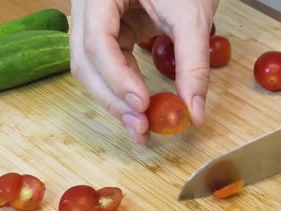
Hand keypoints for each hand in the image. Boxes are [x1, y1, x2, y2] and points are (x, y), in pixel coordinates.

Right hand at [70, 0, 218, 143]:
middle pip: (86, 60)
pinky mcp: (110, 33)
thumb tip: (195, 114)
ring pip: (92, 68)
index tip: (143, 105)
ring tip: (141, 126)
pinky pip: (108, 65)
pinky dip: (123, 87)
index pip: (97, 40)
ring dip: (115, 100)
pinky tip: (140, 105)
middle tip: (141, 128)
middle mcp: (89, 7)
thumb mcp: (193, 18)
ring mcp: (95, 21)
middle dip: (113, 98)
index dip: (118, 77)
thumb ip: (193, 65)